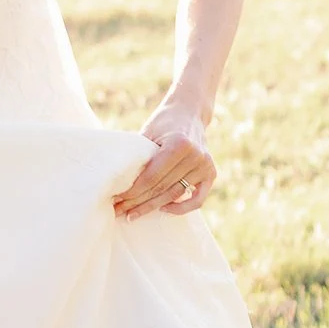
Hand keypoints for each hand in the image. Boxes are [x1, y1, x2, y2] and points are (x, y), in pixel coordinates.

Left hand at [113, 100, 215, 218]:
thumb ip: (140, 157)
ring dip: (153, 207)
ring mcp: (205, 166)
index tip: (117, 201)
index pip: (152, 177)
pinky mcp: (211, 173)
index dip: (133, 192)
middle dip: (139, 202)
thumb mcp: (149, 133)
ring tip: (134, 214)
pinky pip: (197, 200)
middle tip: (120, 212)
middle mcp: (195, 156)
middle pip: (162, 188)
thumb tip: (119, 185)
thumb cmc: (163, 122)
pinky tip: (163, 209)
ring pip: (175, 195)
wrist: (189, 113)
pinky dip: (181, 208)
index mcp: (179, 145)